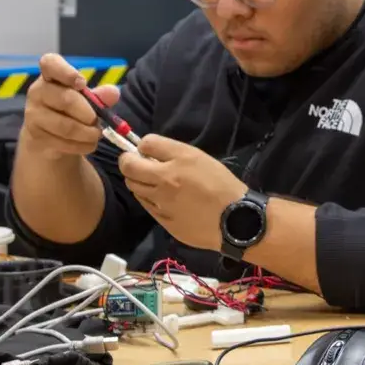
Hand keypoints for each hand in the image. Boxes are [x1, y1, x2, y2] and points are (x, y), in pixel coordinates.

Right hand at [21, 53, 120, 157]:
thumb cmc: (71, 109)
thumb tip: (113, 93)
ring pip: (66, 126)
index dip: (66, 71)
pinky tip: (88, 144)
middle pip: (66, 99)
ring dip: (88, 133)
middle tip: (98, 121)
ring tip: (97, 134)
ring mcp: (33, 115)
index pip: (50, 63)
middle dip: (89, 113)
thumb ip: (100, 95)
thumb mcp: (87, 99)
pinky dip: (81, 146)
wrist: (49, 136)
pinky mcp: (35, 136)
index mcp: (50, 75)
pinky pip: (63, 142)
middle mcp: (37, 92)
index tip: (82, 83)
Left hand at [118, 136, 247, 250]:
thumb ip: (173, 152)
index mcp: (179, 160)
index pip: (145, 143)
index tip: (146, 151)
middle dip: (129, 163)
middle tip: (139, 165)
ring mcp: (161, 202)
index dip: (142, 146)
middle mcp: (164, 179)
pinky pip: (145, 205)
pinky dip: (148, 198)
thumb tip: (148, 150)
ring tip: (153, 183)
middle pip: (129, 167)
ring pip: (133, 187)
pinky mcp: (162, 220)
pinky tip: (162, 199)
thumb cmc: (222, 185)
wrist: (235, 219)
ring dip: (137, 181)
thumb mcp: (201, 158)